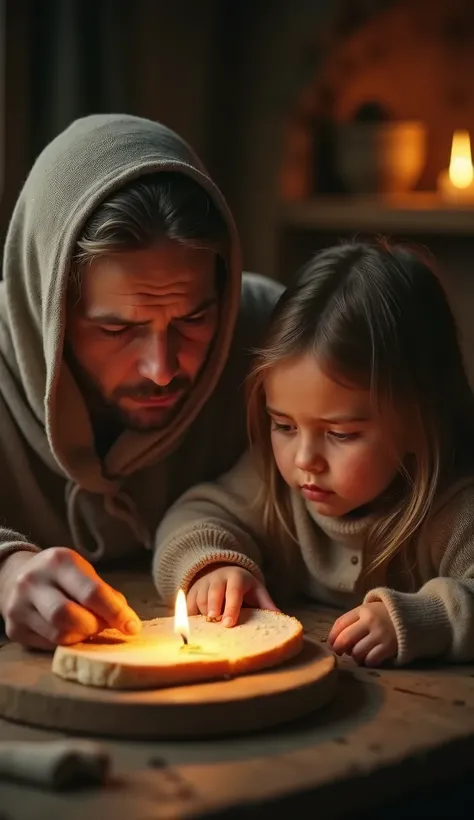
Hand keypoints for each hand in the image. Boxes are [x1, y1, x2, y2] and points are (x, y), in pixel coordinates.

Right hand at [0, 548, 141, 649]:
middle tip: (103, 626)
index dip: (115, 613)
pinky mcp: (14, 629)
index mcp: (59, 562)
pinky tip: (69, 631)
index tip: (132, 626)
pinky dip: (66, 642)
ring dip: (81, 637)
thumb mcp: (82, 572)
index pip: (91, 592)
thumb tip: (126, 620)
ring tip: (86, 628)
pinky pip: (47, 644)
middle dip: (94, 627)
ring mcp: (19, 606)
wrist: (16, 576)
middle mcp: (34, 582)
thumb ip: (104, 593)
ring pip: (59, 635)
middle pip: (70, 617)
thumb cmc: (60, 575)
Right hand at [187, 564, 278, 626]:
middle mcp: (217, 579)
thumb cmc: (243, 587)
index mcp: (236, 578)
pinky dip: (191, 616)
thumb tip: (280, 617)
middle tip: (216, 621)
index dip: (231, 607)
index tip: (229, 623)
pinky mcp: (191, 592)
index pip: (234, 591)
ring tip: (210, 624)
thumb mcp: (257, 591)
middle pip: (214, 593)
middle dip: (214, 607)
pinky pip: (189, 606)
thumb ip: (266, 604)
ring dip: (204, 613)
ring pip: (200, 599)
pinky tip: (196, 627)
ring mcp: (203, 584)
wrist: (222, 571)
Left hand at [328, 601, 397, 666]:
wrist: (416, 616)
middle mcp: (370, 621)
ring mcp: (380, 635)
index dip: (332, 636)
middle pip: (345, 638)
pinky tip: (369, 659)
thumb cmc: (388, 614)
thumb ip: (355, 619)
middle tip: (340, 652)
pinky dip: (367, 662)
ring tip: (357, 655)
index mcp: (364, 610)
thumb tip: (337, 639)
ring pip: (357, 652)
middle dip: (339, 648)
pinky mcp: (389, 647)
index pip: (340, 623)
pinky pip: (371, 660)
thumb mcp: (371, 609)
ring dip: (354, 656)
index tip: (331, 643)